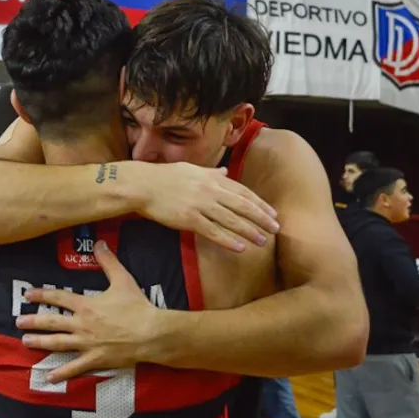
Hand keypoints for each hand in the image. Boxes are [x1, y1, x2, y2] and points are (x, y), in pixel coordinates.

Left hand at [16, 241, 160, 382]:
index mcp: (86, 305)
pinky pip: (74, 367)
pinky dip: (61, 373)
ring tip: (25, 342)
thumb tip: (100, 243)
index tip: (27, 294)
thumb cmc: (137, 307)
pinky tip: (48, 377)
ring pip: (57, 343)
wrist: (150, 333)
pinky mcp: (95, 359)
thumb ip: (108, 261)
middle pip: (52, 322)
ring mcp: (86, 344)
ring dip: (40, 343)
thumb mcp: (123, 280)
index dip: (42, 294)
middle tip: (18, 322)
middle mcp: (81, 324)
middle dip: (33, 321)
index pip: (58, 297)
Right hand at [130, 161, 278, 251]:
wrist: (142, 185)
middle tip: (276, 228)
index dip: (259, 203)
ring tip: (263, 241)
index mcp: (211, 178)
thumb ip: (211, 172)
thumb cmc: (164, 176)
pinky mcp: (189, 219)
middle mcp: (209, 191)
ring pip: (231, 220)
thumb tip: (225, 171)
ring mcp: (200, 205)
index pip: (242, 192)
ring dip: (249, 231)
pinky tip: (240, 247)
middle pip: (242, 206)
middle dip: (261, 218)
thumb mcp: (191, 169)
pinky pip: (212, 231)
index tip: (272, 213)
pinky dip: (228, 240)